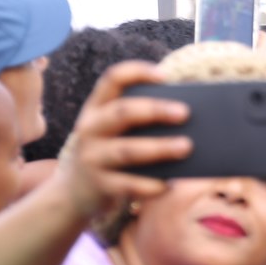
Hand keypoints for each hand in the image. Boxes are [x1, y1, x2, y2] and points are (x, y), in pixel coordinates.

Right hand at [54, 62, 189, 219]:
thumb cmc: (110, 152)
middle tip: (185, 113)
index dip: (137, 72)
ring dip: (159, 148)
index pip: (112, 79)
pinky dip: (150, 184)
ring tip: (186, 146)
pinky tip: (169, 184)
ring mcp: (92, 157)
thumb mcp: (115, 130)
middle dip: (154, 110)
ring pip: (127, 150)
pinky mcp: (99, 185)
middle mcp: (90, 128)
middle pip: (121, 112)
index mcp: (97, 107)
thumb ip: (141, 116)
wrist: (75, 192)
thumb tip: (190, 107)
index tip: (164, 76)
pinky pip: (128, 185)